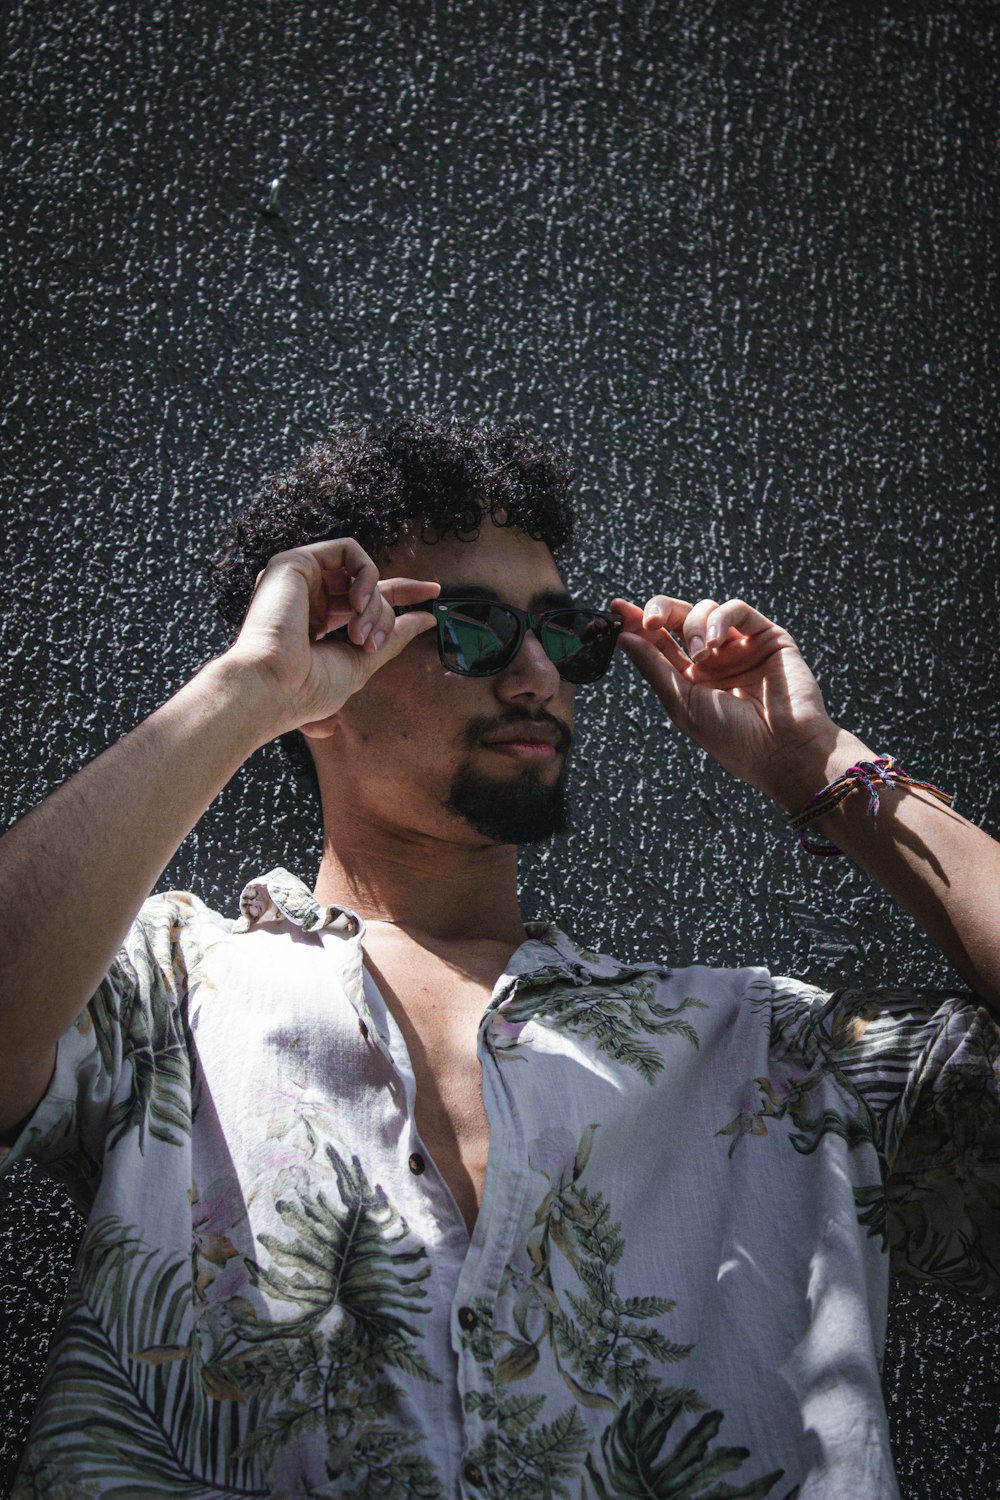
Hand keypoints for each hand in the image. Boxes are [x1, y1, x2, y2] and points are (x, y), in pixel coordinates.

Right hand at [224, 539, 439, 740]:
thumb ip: (392, 638)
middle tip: (374, 644)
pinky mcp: (294, 562)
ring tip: (360, 634)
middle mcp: (307, 598)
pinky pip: (349, 551)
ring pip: (362, 572)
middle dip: (387, 613)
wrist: (271, 687)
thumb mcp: (360, 664)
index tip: (433, 597)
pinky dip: (365, 575)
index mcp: (318, 624)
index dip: (401, 596)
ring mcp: (300, 579)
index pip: (365, 601)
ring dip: (374, 603)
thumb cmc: (306, 688)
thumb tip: (425, 620)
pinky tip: (357, 601)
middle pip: (368, 585)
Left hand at [611, 593, 844, 801]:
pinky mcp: (766, 636)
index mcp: (690, 677)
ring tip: (701, 654)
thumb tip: (622, 637)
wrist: (782, 750)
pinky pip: (737, 610)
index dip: (637, 623)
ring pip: (705, 610)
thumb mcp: (681, 703)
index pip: (658, 640)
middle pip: (679, 617)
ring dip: (695, 625)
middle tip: (648, 619)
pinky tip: (715, 644)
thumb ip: (653, 667)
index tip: (615, 610)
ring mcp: (739, 645)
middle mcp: (713, 658)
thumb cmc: (732, 738)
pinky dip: (720, 619)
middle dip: (659, 610)